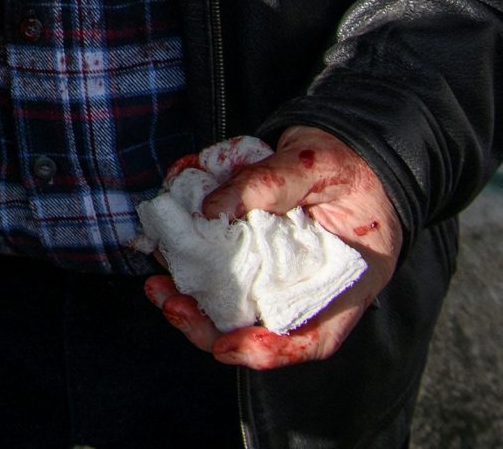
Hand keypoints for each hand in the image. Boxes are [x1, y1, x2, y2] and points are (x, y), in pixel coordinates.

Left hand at [142, 127, 403, 368]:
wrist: (340, 152)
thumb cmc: (344, 164)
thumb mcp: (317, 164)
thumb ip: (273, 182)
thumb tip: (214, 208)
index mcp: (345, 282)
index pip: (313, 337)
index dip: (268, 350)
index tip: (223, 346)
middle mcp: (307, 288)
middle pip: (260, 327)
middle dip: (208, 326)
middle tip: (172, 304)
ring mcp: (276, 275)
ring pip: (231, 304)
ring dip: (190, 296)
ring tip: (158, 283)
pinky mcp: (251, 254)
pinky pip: (217, 268)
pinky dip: (187, 258)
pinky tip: (165, 240)